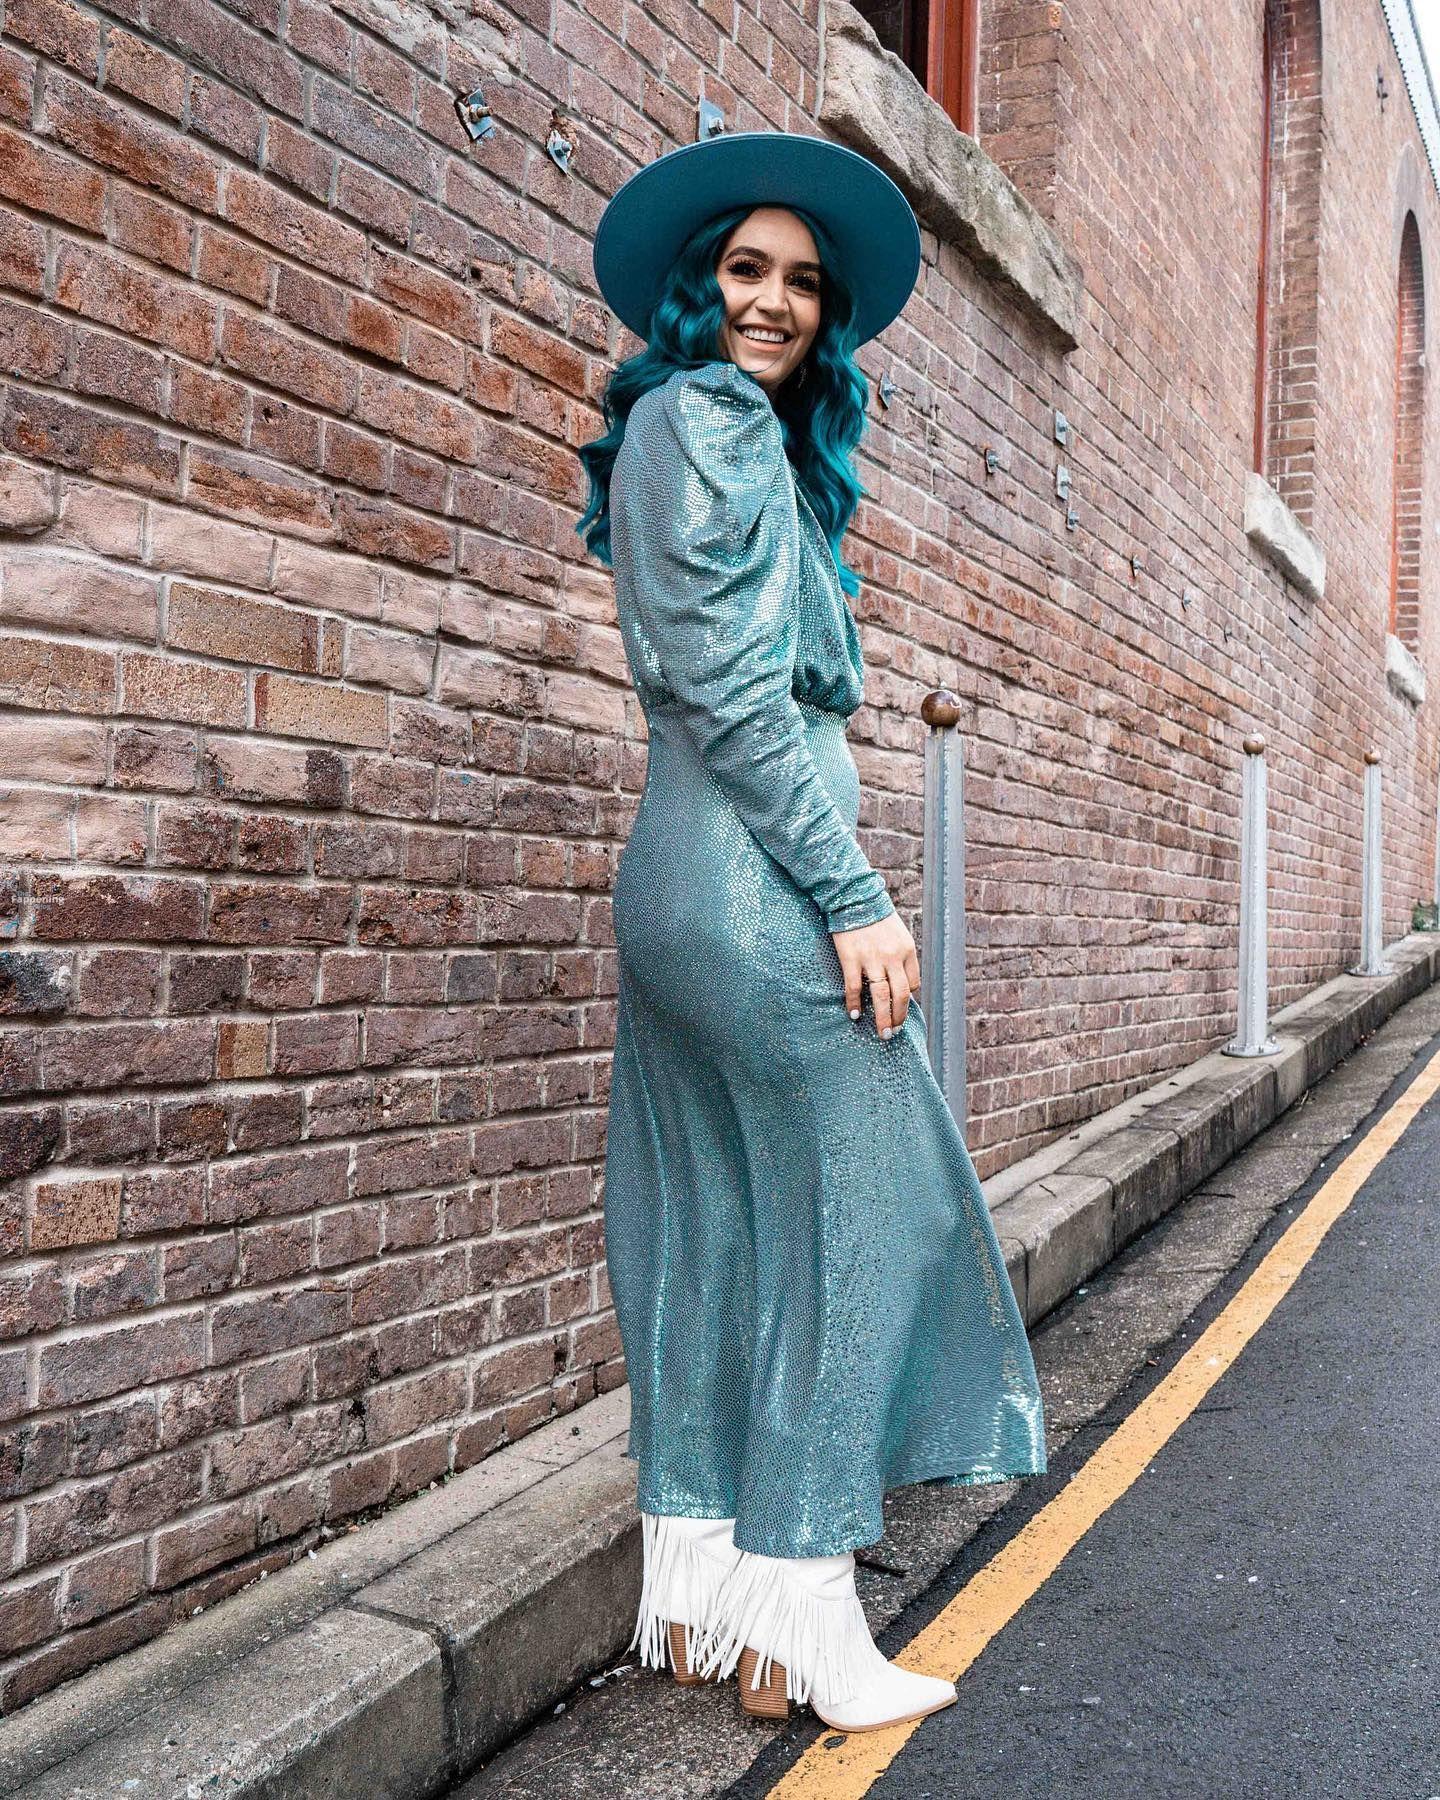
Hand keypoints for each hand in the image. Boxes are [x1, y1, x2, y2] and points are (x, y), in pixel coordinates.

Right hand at [831, 909, 919, 1038]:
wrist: (854, 897)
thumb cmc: (876, 916)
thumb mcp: (897, 933)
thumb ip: (899, 955)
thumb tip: (898, 981)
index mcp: (907, 950)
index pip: (913, 983)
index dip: (907, 998)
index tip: (898, 1006)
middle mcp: (893, 956)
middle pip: (901, 995)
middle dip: (899, 1017)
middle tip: (893, 1033)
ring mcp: (872, 958)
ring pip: (881, 996)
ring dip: (883, 1018)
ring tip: (882, 1033)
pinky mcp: (851, 958)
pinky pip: (854, 987)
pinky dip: (854, 1003)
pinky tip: (854, 1015)